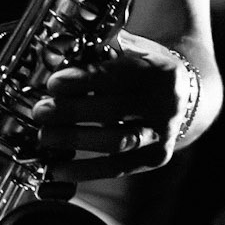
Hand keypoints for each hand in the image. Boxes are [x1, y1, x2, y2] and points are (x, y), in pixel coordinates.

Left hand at [29, 31, 196, 180]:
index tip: (53, 84)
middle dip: (71, 111)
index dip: (83, 80)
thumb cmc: (143, 72)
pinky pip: (116, 169)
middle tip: (41, 112)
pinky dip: (84, 171)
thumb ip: (100, 54)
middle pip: (113, 109)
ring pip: (115, 142)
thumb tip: (58, 60)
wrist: (183, 97)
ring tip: (46, 137)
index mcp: (159, 70)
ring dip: (75, 140)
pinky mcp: (155, 157)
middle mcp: (165, 103)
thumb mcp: (131, 53)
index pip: (117, 74)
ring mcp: (162, 133)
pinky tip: (57, 170)